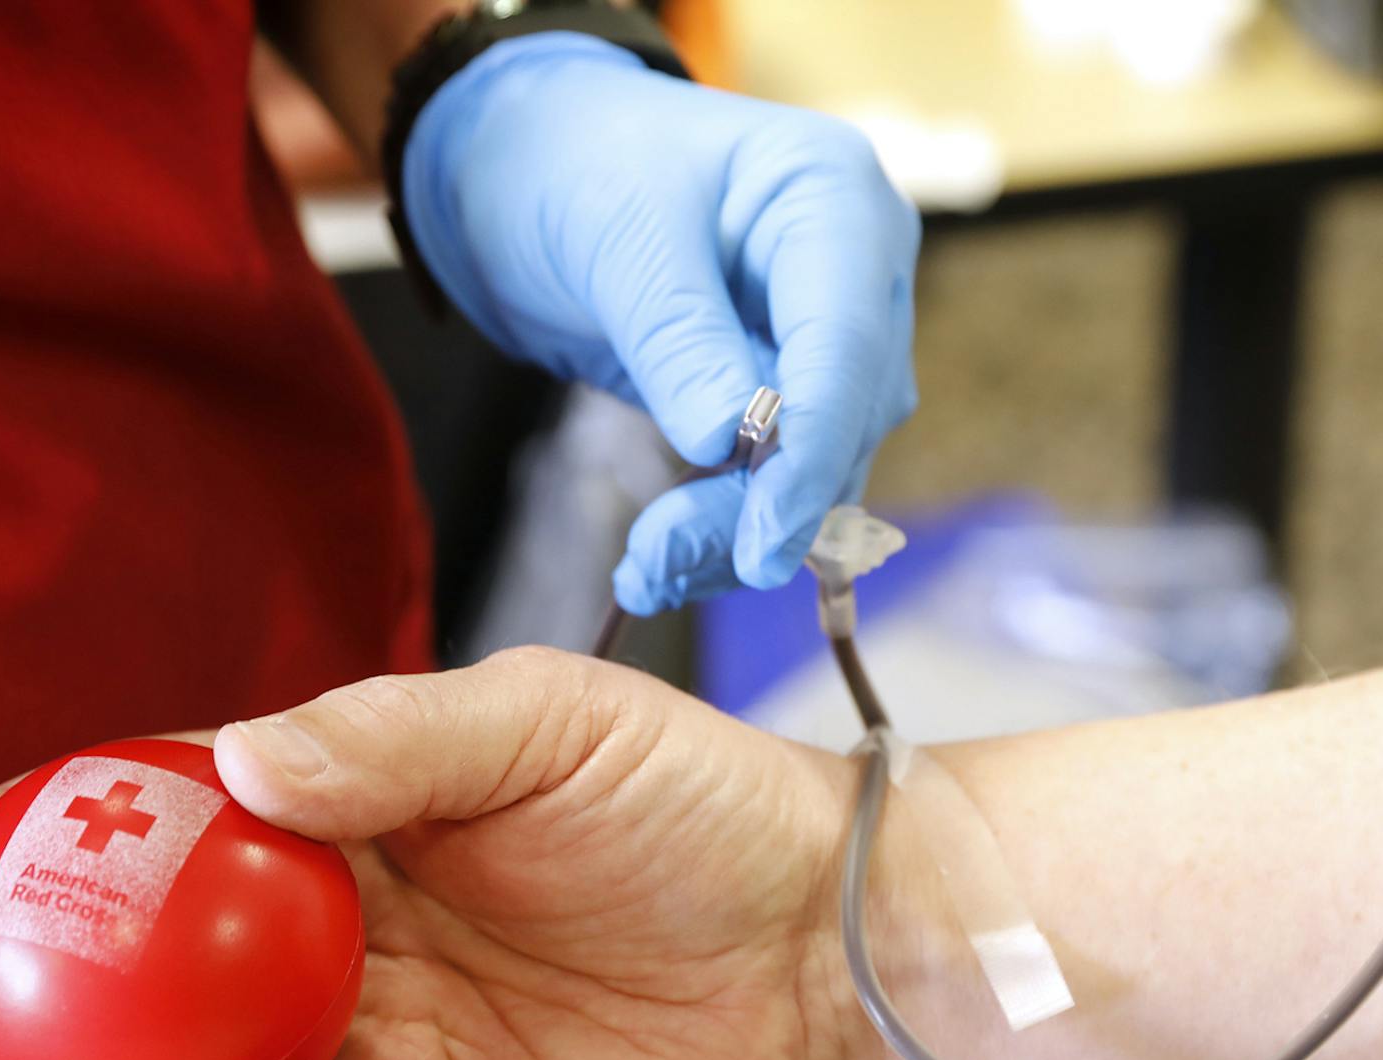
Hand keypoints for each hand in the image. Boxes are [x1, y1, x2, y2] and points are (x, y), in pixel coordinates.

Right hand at [0, 650, 874, 1059]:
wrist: (825, 943)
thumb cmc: (696, 806)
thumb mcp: (543, 720)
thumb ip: (391, 737)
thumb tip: (231, 761)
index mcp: (345, 828)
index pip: (159, 837)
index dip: (41, 852)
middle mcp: (340, 949)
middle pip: (139, 997)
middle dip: (11, 1031)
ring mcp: (383, 1058)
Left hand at [402, 33, 921, 613]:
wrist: (524, 167)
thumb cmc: (571, 164)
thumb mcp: (616, 238)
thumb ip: (678, 338)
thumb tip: (728, 441)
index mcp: (836, 201)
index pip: (846, 349)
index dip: (811, 456)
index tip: (764, 548)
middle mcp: (858, 273)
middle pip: (844, 422)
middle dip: (759, 507)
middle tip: (657, 562)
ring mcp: (829, 336)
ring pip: (819, 469)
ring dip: (736, 533)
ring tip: (643, 572)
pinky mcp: (785, 393)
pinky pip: (776, 480)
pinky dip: (721, 528)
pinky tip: (659, 563)